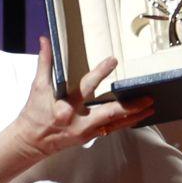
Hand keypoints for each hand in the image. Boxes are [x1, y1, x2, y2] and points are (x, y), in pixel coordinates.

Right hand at [12, 36, 153, 157]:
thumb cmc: (33, 114)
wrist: (31, 142)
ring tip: (150, 107)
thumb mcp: (37, 87)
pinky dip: (125, 122)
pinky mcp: (88, 138)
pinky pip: (111, 130)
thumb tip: (45, 40)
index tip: (113, 61)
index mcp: (65, 107)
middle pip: (110, 113)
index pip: (86, 87)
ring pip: (115, 125)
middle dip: (130, 107)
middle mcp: (78, 122)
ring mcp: (85, 132)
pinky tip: (137, 116)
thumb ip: (44, 63)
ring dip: (134, 116)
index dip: (100, 73)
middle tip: (148, 98)